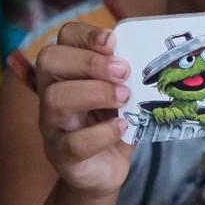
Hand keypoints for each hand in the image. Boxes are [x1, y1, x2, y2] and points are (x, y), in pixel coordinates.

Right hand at [36, 22, 134, 197]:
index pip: (63, 38)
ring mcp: (52, 125)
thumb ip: (127, 76)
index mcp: (67, 71)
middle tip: (123, 72)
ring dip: (95, 92)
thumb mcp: (121, 93)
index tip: (113, 41)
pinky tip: (122, 127)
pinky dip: (101, 133)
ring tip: (125, 98)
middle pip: (50, 61)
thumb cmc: (113, 122)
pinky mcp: (61, 155)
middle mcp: (51, 93)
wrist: (104, 170)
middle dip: (90, 61)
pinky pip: (72, 142)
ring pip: (56, 98)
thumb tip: (153, 56)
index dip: (86, 34)